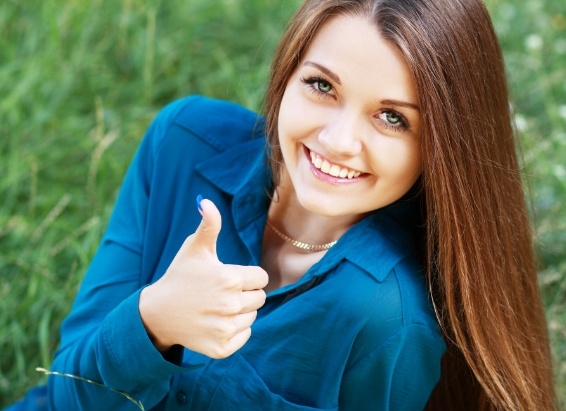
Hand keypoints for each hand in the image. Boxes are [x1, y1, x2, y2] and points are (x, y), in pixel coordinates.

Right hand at [139, 198, 268, 358]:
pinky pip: (245, 336)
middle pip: (260, 298)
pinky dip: (236, 331)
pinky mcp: (221, 347)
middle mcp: (230, 305)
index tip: (230, 278)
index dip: (248, 276)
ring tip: (218, 307)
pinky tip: (217, 323)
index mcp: (229, 278)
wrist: (157, 313)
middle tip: (223, 293)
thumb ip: (209, 225)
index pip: (261, 278)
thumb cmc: (179, 277)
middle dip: (245, 293)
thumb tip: (207, 201)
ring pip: (253, 317)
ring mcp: (225, 328)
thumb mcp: (194, 249)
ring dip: (240, 312)